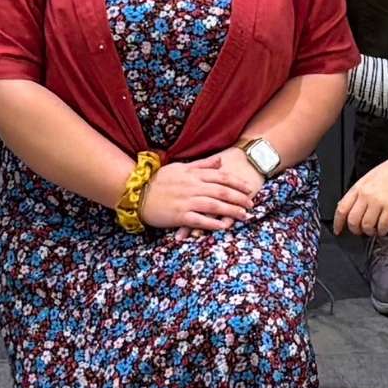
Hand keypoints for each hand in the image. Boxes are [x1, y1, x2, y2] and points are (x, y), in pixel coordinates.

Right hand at [140, 152, 262, 232]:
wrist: (136, 192)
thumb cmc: (158, 180)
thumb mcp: (180, 167)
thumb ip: (202, 165)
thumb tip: (220, 160)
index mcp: (193, 174)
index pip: (221, 176)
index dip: (237, 182)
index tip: (249, 188)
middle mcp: (192, 187)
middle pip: (222, 191)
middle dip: (239, 198)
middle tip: (251, 204)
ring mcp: (186, 201)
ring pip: (214, 205)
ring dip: (231, 211)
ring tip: (244, 216)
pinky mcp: (179, 215)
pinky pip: (200, 220)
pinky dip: (213, 223)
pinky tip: (224, 226)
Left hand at [333, 141, 387, 237]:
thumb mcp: (371, 176)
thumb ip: (360, 191)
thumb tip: (350, 206)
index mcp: (359, 186)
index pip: (342, 208)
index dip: (338, 223)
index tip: (338, 230)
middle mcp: (367, 194)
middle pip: (353, 220)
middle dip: (355, 230)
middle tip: (360, 231)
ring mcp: (379, 201)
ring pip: (366, 226)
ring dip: (370, 232)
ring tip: (374, 230)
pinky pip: (382, 226)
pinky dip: (382, 231)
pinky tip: (384, 229)